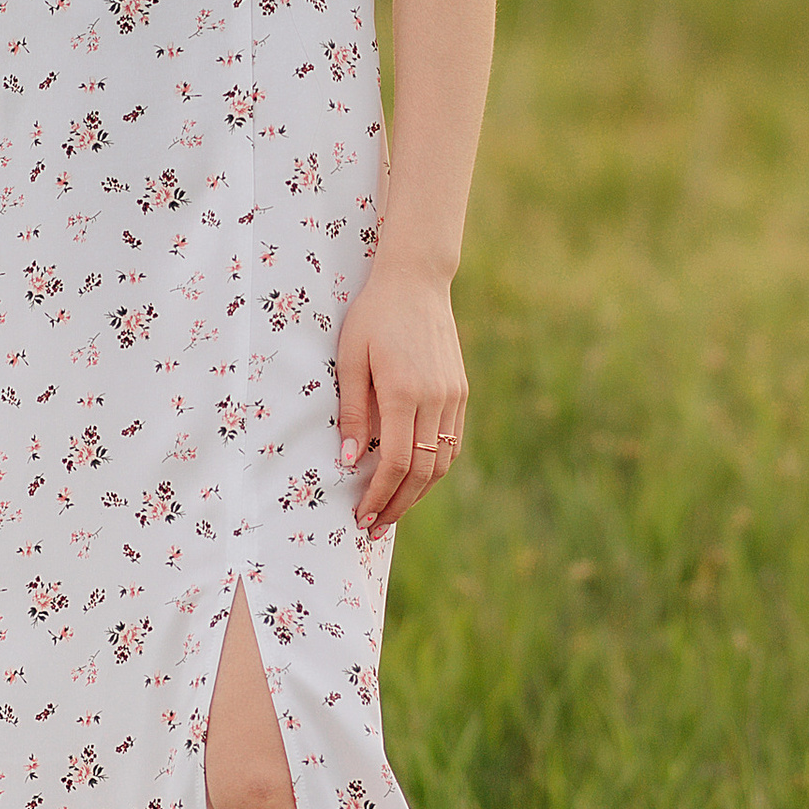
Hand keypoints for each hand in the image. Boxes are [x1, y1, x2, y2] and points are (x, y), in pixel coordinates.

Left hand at [336, 257, 467, 539]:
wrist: (417, 281)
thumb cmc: (373, 316)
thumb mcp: (350, 358)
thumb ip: (351, 411)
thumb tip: (347, 460)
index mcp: (405, 392)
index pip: (394, 462)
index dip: (379, 494)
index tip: (362, 515)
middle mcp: (435, 399)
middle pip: (421, 471)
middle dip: (398, 504)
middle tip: (374, 527)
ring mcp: (453, 396)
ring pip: (442, 461)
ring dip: (418, 492)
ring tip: (394, 510)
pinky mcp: (460, 391)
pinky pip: (452, 442)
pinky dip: (434, 467)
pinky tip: (414, 478)